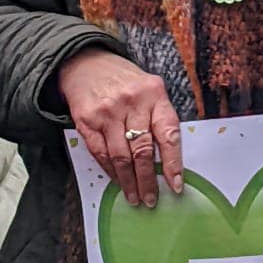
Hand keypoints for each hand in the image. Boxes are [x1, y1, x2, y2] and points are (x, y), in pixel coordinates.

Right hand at [59, 47, 182, 208]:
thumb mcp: (150, 89)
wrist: (86, 63)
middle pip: (143, 151)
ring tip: (135, 197)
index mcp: (154, 94)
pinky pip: (100, 153)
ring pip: (121, 157)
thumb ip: (159, 118)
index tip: (176, 185)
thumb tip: (169, 160)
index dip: (173, 163)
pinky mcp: (87, 120)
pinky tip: (117, 180)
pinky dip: (110, 171)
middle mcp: (132, 102)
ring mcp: (108, 112)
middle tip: (151, 199)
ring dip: (129, 182)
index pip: (168, 134)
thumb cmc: (125, 82)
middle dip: (148, 180)